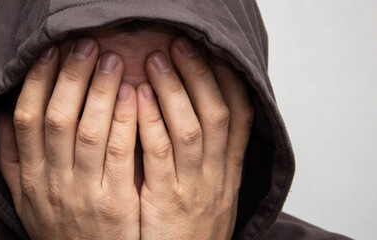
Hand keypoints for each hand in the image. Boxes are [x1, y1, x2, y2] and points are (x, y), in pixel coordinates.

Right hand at [0, 38, 140, 238]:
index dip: (37, 82)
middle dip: (72, 77)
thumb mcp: (26, 202)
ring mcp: (85, 193)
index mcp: (31, 178)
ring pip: (90, 132)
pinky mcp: (117, 203)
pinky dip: (127, 123)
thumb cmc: (60, 235)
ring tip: (113, 62)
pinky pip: (122, 156)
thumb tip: (5, 116)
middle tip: (87, 45)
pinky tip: (135, 97)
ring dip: (101, 92)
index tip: (49, 52)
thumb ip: (12, 160)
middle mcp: (54, 183)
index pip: (27, 119)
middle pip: (58, 119)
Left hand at [137, 38, 253, 238]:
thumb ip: (211, 160)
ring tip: (155, 60)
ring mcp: (193, 189)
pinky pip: (159, 156)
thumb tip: (205, 117)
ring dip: (173, 91)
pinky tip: (136, 100)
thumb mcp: (213, 196)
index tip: (215, 52)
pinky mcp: (166, 202)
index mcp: (228, 173)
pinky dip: (150, 124)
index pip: (239, 118)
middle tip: (177, 44)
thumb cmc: (192, 237)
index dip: (228, 82)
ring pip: (190, 129)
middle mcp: (216, 177)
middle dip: (198, 75)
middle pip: (216, 114)